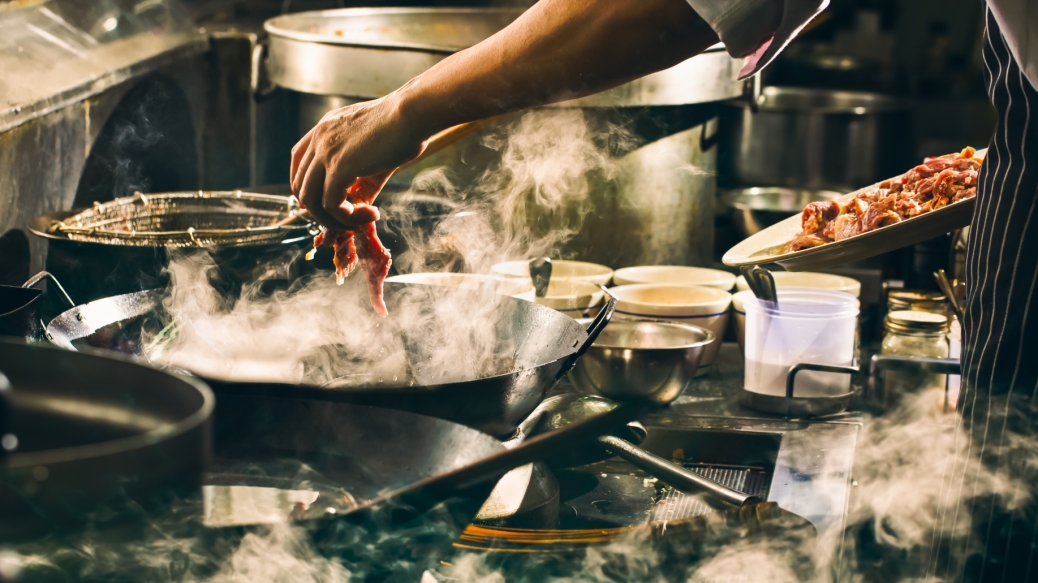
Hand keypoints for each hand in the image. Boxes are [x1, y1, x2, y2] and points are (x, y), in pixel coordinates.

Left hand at [290, 96, 427, 229]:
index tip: (320, 203)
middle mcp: (320, 137)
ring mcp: (326, 152)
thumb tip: (361, 206)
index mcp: (325, 128)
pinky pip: (331, 205)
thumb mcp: (374, 153)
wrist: (413, 115)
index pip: (298, 159)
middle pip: (299, 184)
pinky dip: (348, 218)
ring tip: (359, 222)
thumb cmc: (403, 128)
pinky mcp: (339, 167)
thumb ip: (362, 180)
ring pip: (310, 200)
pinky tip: (371, 215)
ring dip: (333, 219)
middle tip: (345, 219)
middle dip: (318, 209)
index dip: (304, 186)